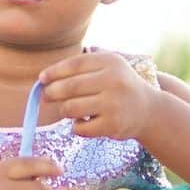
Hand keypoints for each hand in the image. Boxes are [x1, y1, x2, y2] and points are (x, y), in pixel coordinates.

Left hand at [38, 51, 161, 141]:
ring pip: (70, 108)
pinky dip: (76, 127)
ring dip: (64, 110)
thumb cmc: (118, 86)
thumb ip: (81, 66)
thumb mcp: (108, 66)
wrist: (148, 110)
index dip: (54, 72)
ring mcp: (113, 103)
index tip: (42, 79)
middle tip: (47, 96)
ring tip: (69, 110)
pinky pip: (79, 128)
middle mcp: (113, 80)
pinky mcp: (112, 125)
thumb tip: (44, 77)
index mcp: (110, 62)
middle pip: (69, 87)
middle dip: (52, 92)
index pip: (74, 64)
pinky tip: (82, 123)